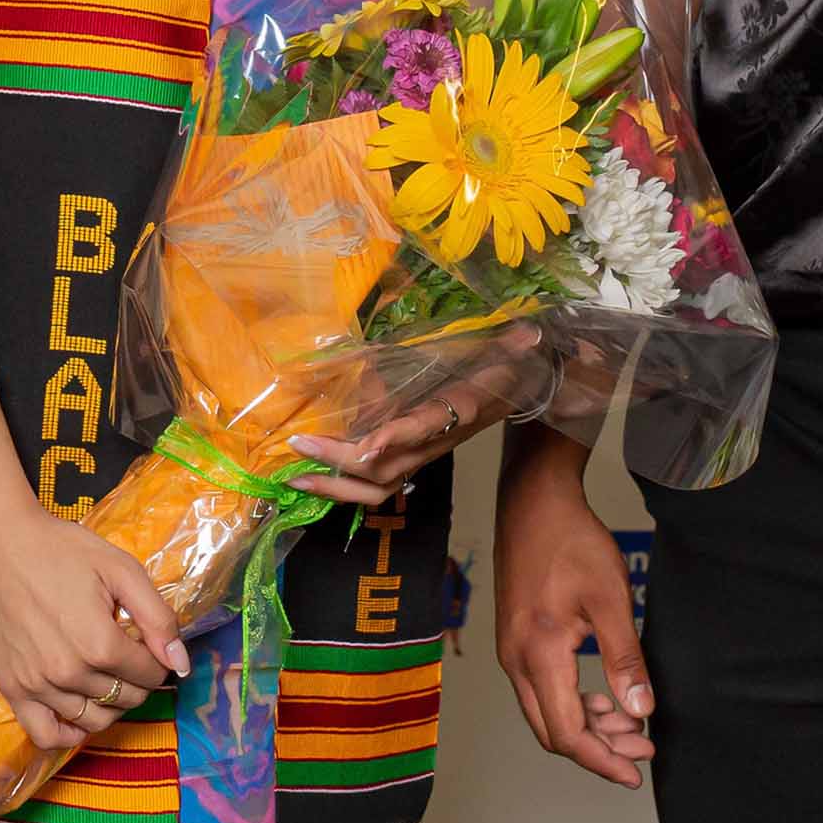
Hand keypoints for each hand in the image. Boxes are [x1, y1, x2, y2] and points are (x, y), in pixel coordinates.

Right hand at [0, 490, 189, 752]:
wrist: (2, 545)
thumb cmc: (64, 551)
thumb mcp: (122, 570)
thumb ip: (157, 618)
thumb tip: (181, 665)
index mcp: (99, 644)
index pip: (150, 674)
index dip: (159, 660)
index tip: (150, 645)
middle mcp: (68, 673)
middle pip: (125, 698)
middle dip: (139, 681)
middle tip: (131, 657)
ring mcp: (36, 685)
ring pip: (92, 721)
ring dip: (111, 706)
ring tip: (110, 680)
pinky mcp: (12, 689)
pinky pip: (45, 734)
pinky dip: (68, 734)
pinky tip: (80, 713)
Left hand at [289, 328, 549, 507]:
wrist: (515, 394)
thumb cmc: (503, 369)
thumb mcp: (509, 352)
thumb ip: (514, 345)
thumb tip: (527, 335)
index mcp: (458, 412)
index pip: (425, 428)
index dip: (397, 438)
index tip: (367, 444)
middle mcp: (435, 442)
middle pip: (385, 470)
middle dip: (340, 464)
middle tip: (300, 447)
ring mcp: (419, 454)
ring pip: (374, 486)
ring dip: (333, 485)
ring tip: (294, 475)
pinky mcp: (408, 456)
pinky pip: (372, 480)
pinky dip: (339, 482)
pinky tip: (309, 472)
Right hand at [493, 430, 655, 788]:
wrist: (533, 502)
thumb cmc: (571, 541)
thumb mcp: (610, 598)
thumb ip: (625, 658)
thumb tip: (641, 710)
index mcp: (538, 655)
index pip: (568, 733)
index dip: (603, 760)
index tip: (636, 773)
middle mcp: (515, 661)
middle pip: (553, 732)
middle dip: (600, 749)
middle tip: (644, 749)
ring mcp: (511, 652)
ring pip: (547, 713)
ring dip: (590, 727)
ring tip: (634, 725)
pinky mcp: (516, 642)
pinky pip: (541, 691)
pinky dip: (575, 704)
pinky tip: (605, 698)